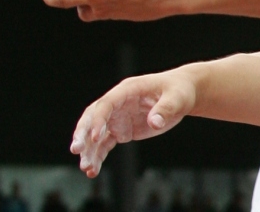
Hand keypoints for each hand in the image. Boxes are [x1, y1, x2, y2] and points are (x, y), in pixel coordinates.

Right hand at [71, 69, 195, 177]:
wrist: (182, 94)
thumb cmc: (179, 91)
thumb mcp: (177, 98)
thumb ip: (165, 109)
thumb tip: (154, 123)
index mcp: (128, 90)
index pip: (106, 104)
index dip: (98, 119)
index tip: (96, 137)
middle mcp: (118, 103)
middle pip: (93, 118)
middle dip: (83, 134)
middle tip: (76, 151)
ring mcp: (117, 117)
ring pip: (96, 134)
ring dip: (89, 151)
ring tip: (87, 169)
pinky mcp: (121, 130)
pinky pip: (104, 144)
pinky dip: (98, 156)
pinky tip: (93, 170)